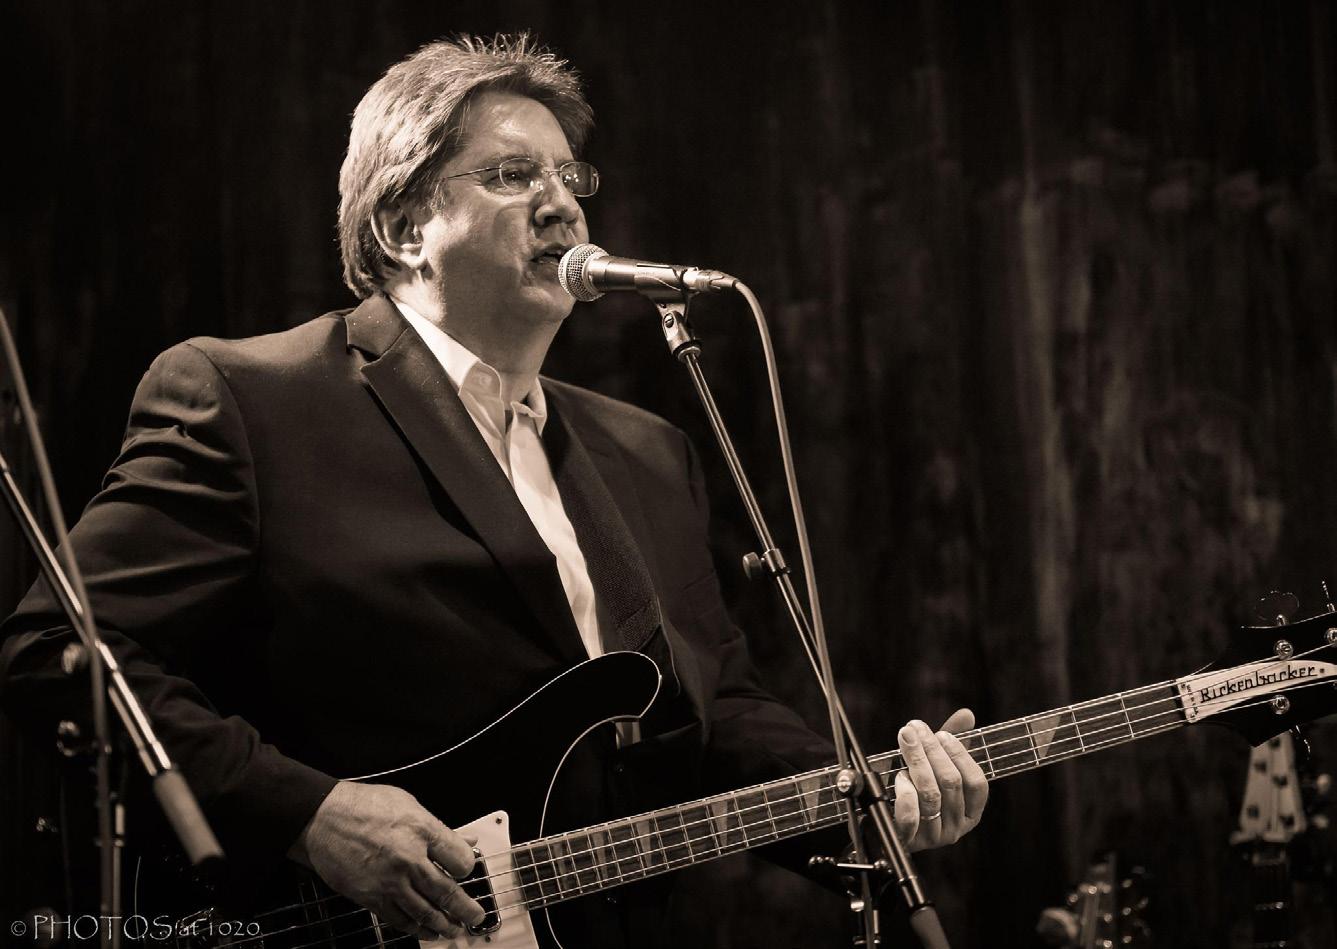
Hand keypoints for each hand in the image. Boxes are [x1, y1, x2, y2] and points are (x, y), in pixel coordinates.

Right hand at [288, 781, 485, 939]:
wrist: (323, 820)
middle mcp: (409, 859)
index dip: (468, 867)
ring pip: (425, 911)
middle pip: (447, 891)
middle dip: (465, 909)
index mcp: (422, 830)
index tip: (468, 869)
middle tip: (476, 917)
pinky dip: (416, 928)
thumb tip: (465, 838)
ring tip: (455, 930)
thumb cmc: (363, 806)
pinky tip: (426, 932)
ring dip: (444, 924)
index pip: (460, 859)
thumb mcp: (408, 805)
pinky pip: (399, 919)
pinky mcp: (372, 897)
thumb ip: (439, 828)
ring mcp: (390, 881)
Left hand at [892, 709, 987, 851]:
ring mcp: (933, 836)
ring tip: (906, 741)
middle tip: (914, 728)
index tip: (941, 734)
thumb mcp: (936, 768)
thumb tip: (967, 715)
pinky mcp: (910, 841)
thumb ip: (953, 743)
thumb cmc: (917, 793)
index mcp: (971, 812)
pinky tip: (900, 776)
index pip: (977, 783)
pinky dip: (905, 793)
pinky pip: (910, 817)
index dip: (960, 755)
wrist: (886, 825)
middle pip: (950, 783)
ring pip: (930, 795)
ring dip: (916, 762)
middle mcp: (956, 827)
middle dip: (931, 750)